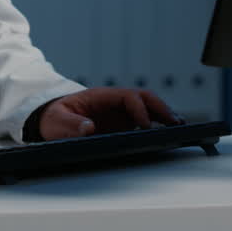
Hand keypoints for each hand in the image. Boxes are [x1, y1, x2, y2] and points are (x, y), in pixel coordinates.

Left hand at [37, 87, 180, 140]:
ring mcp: (120, 111)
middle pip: (143, 97)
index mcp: (100, 97)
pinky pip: (145, 119)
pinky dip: (159, 124)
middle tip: (175, 123)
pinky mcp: (123, 123)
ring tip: (179, 127)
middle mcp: (114, 102)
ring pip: (148, 107)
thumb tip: (88, 128)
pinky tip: (169, 133)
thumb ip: (70, 125)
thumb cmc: (53, 118)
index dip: (138, 110)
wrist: (52, 121)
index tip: (145, 126)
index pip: (127, 97)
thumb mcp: (56, 121)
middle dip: (160, 108)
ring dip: (164, 114)